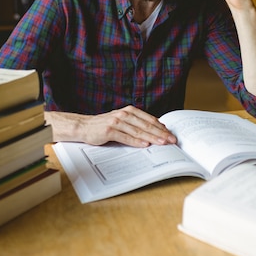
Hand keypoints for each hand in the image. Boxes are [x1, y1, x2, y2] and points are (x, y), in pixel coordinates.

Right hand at [48, 105, 176, 146]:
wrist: (83, 126)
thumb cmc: (104, 125)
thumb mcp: (122, 121)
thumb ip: (136, 123)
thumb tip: (156, 128)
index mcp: (129, 111)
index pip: (149, 120)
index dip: (162, 127)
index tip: (172, 134)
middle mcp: (124, 114)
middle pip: (146, 125)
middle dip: (160, 133)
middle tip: (172, 140)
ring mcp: (116, 122)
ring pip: (138, 131)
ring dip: (152, 137)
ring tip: (162, 143)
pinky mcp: (109, 130)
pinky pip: (125, 137)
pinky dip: (136, 141)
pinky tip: (144, 145)